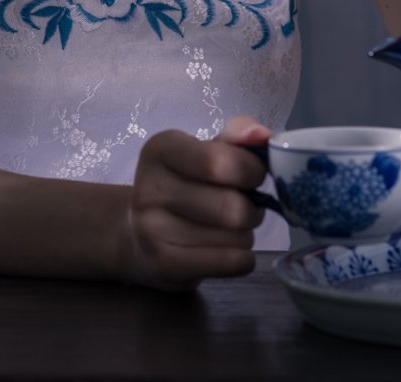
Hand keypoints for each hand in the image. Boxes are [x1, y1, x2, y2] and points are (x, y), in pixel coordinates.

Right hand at [118, 116, 270, 290]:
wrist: (137, 234)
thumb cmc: (184, 184)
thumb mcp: (205, 151)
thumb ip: (238, 136)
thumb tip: (263, 136)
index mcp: (161, 149)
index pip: (220, 162)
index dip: (252, 171)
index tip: (254, 175)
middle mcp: (150, 188)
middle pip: (233, 207)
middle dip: (253, 209)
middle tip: (245, 207)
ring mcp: (152, 229)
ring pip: (235, 238)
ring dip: (245, 235)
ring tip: (228, 229)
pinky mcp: (164, 264)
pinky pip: (231, 263)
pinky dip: (243, 259)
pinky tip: (228, 251)